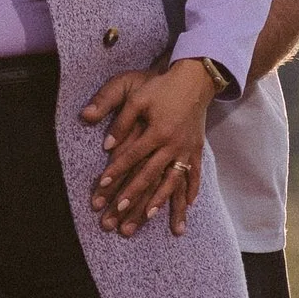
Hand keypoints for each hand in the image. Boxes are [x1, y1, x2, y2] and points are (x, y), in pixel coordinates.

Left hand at [83, 56, 215, 235]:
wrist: (195, 79)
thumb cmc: (161, 87)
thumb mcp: (136, 94)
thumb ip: (120, 119)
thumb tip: (106, 145)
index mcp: (157, 130)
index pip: (131, 156)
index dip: (115, 172)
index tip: (101, 187)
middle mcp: (173, 144)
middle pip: (150, 175)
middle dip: (133, 196)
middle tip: (118, 213)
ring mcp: (187, 149)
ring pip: (172, 181)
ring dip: (160, 202)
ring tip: (147, 218)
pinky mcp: (197, 149)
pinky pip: (195, 174)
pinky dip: (191, 190)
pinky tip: (188, 206)